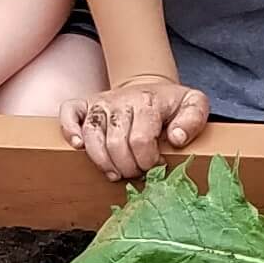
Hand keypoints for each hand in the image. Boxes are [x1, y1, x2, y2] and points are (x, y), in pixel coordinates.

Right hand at [58, 75, 209, 181]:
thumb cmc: (171, 105)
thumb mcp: (194, 105)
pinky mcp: (86, 104)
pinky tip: (78, 147)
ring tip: (115, 173)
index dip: (147, 161)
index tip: (155, 166)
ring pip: (92, 135)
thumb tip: (177, 138)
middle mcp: (121, 100)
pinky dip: (70, 130)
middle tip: (136, 173)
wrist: (151, 89)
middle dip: (127, 167)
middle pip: (115, 143)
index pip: (141, 140)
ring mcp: (101, 102)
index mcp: (148, 101)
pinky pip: (69, 113)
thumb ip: (194, 119)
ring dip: (102, 161)